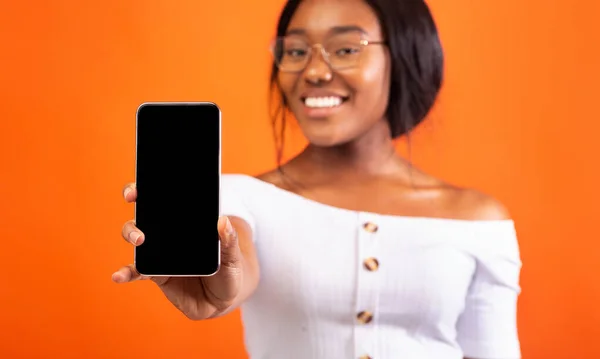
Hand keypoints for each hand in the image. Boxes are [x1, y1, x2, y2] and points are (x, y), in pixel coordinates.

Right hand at [112, 183, 243, 319]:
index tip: (140, 186)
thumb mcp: (233, 256)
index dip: (149, 188)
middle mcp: (169, 234)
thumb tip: (223, 221)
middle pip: (145, 214)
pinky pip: (137, 271)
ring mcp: (161, 253)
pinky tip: (118, 275)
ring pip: (138, 238)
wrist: (223, 300)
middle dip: (136, 205)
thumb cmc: (229, 273)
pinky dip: (126, 272)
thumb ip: (229, 241)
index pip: (166, 200)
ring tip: (139, 240)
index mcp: (187, 223)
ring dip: (131, 233)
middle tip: (135, 201)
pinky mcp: (157, 274)